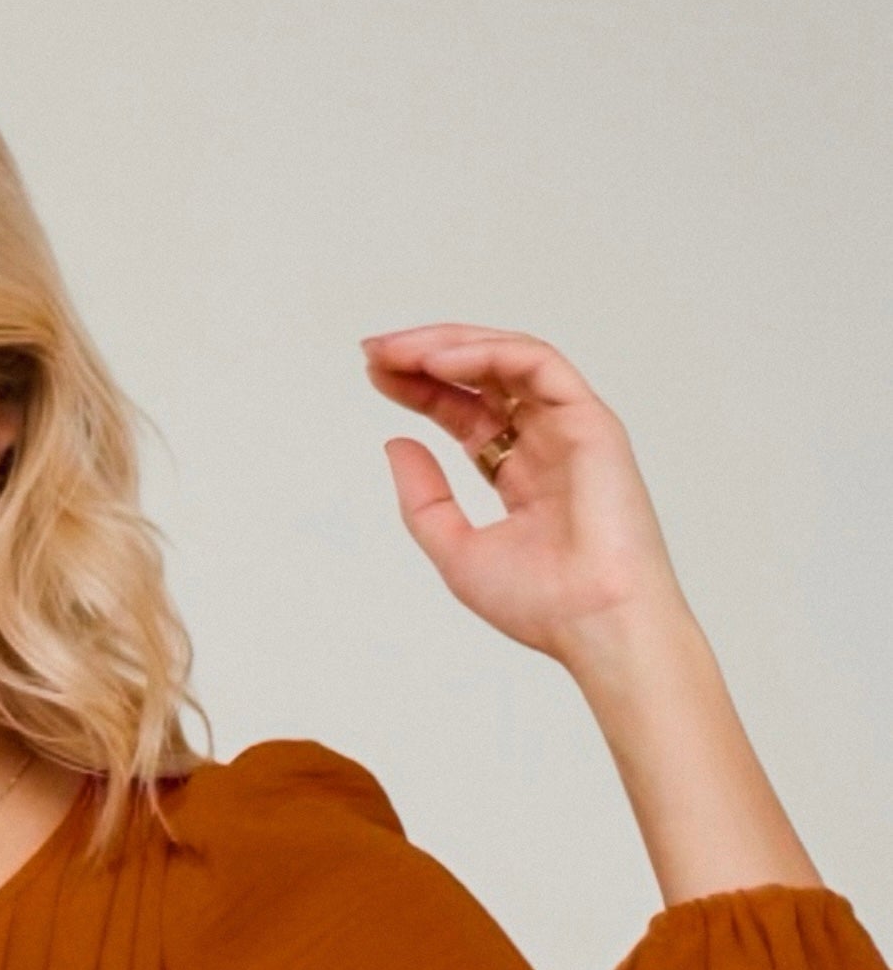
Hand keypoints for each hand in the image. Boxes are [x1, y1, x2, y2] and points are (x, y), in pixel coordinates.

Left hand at [361, 325, 687, 671]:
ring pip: (508, 358)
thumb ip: (424, 499)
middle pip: (482, 378)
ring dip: (449, 345)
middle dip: (425, 357)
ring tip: (397, 350)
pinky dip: (486, 354)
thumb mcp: (457, 550)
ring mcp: (570, 427)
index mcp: (520, 474)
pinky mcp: (591, 419)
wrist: (596, 624)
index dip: (419, 389)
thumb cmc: (542, 604)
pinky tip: (438, 361)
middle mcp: (546, 442)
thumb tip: (394, 442)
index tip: (374, 376)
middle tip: (373, 350)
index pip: (465, 411)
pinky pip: (536, 363)